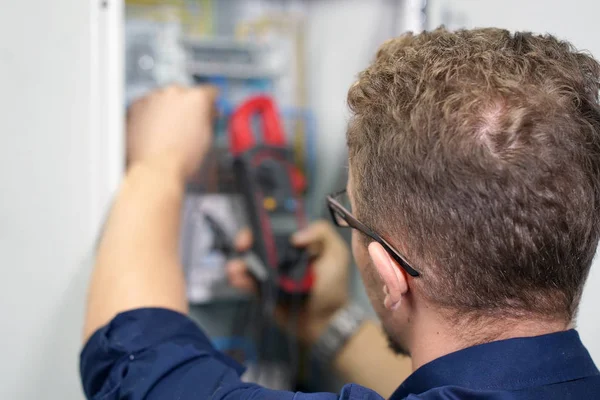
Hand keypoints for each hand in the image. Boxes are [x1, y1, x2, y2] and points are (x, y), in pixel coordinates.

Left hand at [126, 85, 217, 179]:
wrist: (156, 168)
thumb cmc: (180, 158)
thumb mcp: (206, 136)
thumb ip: (208, 118)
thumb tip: (206, 113)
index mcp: (196, 98)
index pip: (209, 92)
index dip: (210, 103)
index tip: (208, 108)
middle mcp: (175, 92)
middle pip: (185, 93)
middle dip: (187, 107)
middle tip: (187, 125)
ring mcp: (154, 97)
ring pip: (165, 98)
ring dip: (168, 109)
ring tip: (169, 131)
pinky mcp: (136, 105)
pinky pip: (147, 105)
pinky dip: (151, 114)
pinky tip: (155, 131)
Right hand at [226, 220, 350, 343]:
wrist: (325, 321)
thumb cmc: (333, 287)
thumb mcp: (336, 254)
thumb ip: (322, 233)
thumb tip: (296, 235)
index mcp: (298, 242)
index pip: (278, 225)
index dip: (265, 222)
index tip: (259, 225)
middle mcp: (282, 254)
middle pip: (258, 241)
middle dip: (247, 239)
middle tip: (243, 244)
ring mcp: (270, 272)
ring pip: (248, 261)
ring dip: (239, 261)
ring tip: (236, 267)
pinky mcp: (262, 289)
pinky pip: (246, 281)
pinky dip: (239, 278)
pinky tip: (237, 278)